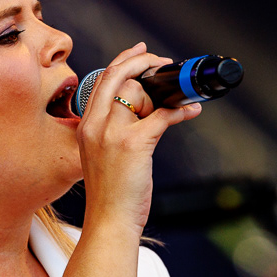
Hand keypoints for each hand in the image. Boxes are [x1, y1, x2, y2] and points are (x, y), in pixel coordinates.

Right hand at [76, 42, 201, 232]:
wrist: (109, 222)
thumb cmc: (111, 195)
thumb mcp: (102, 157)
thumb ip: (114, 133)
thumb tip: (149, 114)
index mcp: (85, 126)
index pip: (102, 80)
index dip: (123, 62)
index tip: (140, 54)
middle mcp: (94, 125)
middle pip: (117, 75)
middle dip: (142, 61)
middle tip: (163, 62)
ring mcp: (112, 133)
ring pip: (138, 90)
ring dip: (164, 90)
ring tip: (181, 96)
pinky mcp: (134, 144)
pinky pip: (162, 115)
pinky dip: (180, 110)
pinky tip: (190, 111)